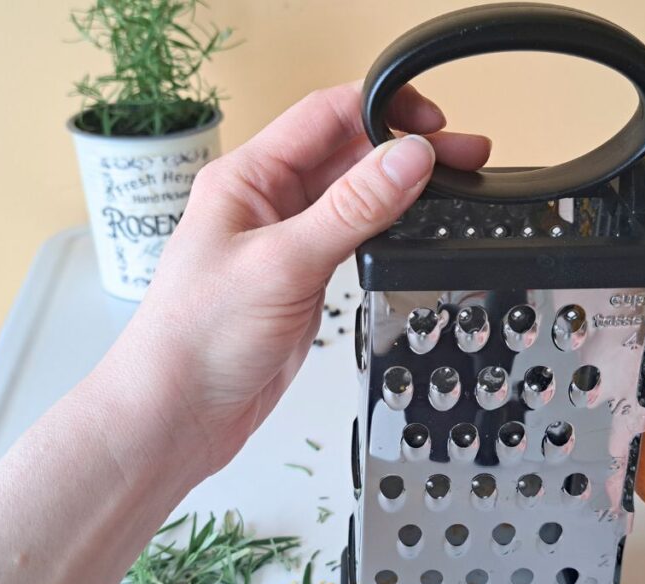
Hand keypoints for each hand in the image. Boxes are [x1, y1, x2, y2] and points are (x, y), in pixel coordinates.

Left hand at [99, 82, 490, 472]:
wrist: (180, 414)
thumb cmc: (197, 338)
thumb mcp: (283, 263)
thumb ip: (353, 209)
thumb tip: (410, 158)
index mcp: (246, 179)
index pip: (324, 116)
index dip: (383, 109)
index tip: (434, 122)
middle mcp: (266, 203)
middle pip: (346, 152)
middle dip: (405, 148)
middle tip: (464, 154)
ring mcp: (287, 242)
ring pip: (354, 196)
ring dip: (401, 188)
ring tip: (455, 187)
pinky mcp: (303, 279)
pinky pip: (353, 237)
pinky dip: (388, 228)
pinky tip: (417, 228)